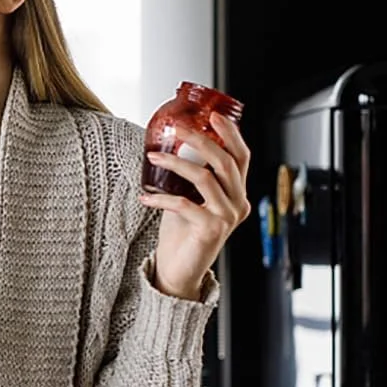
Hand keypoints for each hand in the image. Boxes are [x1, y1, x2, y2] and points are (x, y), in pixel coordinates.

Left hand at [139, 113, 250, 299]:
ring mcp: (227, 218)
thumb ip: (189, 177)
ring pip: (205, 178)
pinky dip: (161, 198)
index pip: (241, 157)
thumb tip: (169, 145)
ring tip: (153, 156)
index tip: (213, 115)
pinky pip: (184, 204)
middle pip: (225, 162)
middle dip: (201, 140)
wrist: (178, 271)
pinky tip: (144, 197)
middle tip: (178, 127)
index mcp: (237, 194)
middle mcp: (238, 204)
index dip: (231, 134)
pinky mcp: (211, 230)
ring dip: (175, 163)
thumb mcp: (188, 198)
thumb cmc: (181, 234)